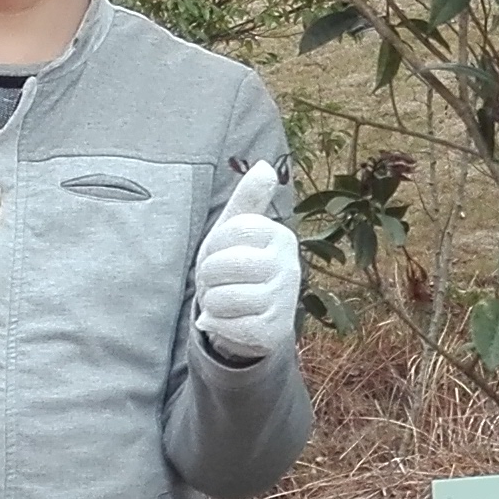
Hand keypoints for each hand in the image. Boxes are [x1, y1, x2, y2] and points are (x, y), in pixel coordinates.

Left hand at [193, 163, 301, 366]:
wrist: (253, 318)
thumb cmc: (240, 267)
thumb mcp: (239, 229)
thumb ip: (249, 198)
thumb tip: (265, 167)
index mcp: (281, 237)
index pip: (231, 230)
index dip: (214, 245)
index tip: (221, 253)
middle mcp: (290, 267)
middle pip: (221, 265)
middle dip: (208, 276)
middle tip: (220, 282)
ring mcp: (284, 301)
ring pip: (221, 297)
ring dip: (212, 302)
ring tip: (226, 301)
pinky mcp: (272, 331)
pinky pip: (225, 324)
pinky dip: (217, 324)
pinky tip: (231, 321)